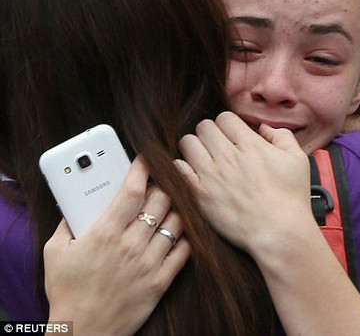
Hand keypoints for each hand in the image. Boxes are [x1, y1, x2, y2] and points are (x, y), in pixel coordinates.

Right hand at [44, 156, 189, 334]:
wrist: (84, 332)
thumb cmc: (67, 293)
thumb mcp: (55, 253)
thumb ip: (67, 224)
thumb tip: (76, 204)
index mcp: (105, 234)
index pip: (132, 190)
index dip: (143, 169)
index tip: (146, 159)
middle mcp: (131, 245)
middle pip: (161, 200)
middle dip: (163, 186)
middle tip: (159, 184)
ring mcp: (149, 262)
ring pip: (177, 221)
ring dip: (176, 209)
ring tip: (170, 206)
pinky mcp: (161, 281)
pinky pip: (184, 249)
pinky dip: (185, 237)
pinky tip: (178, 232)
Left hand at [176, 112, 312, 256]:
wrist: (279, 232)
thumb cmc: (291, 197)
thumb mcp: (298, 159)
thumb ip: (281, 136)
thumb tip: (262, 128)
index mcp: (251, 144)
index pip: (225, 118)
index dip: (229, 124)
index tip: (233, 136)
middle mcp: (228, 156)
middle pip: (204, 126)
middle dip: (211, 133)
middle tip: (218, 147)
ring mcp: (211, 175)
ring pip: (187, 143)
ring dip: (195, 147)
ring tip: (205, 159)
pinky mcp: (200, 195)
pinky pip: (179, 169)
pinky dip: (183, 167)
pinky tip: (195, 173)